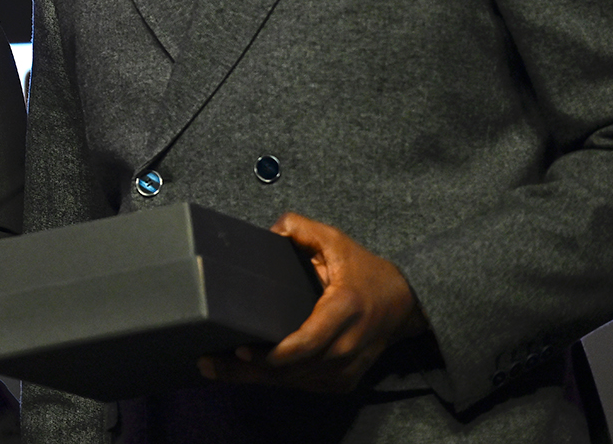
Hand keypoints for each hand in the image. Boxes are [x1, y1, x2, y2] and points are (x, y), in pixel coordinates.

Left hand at [198, 212, 427, 393]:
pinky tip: (244, 374)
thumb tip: (269, 231)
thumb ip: (302, 229)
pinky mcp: (343, 380)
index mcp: (344, 309)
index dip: (276, 353)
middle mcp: (346, 345)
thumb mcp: (336, 241)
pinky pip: (303, 385)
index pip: (309, 341)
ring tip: (215, 369)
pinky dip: (274, 380)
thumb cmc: (365, 271)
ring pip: (295, 382)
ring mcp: (346, 368)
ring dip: (255, 379)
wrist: (404, 305)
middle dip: (249, 371)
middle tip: (208, 363)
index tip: (243, 349)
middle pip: (294, 369)